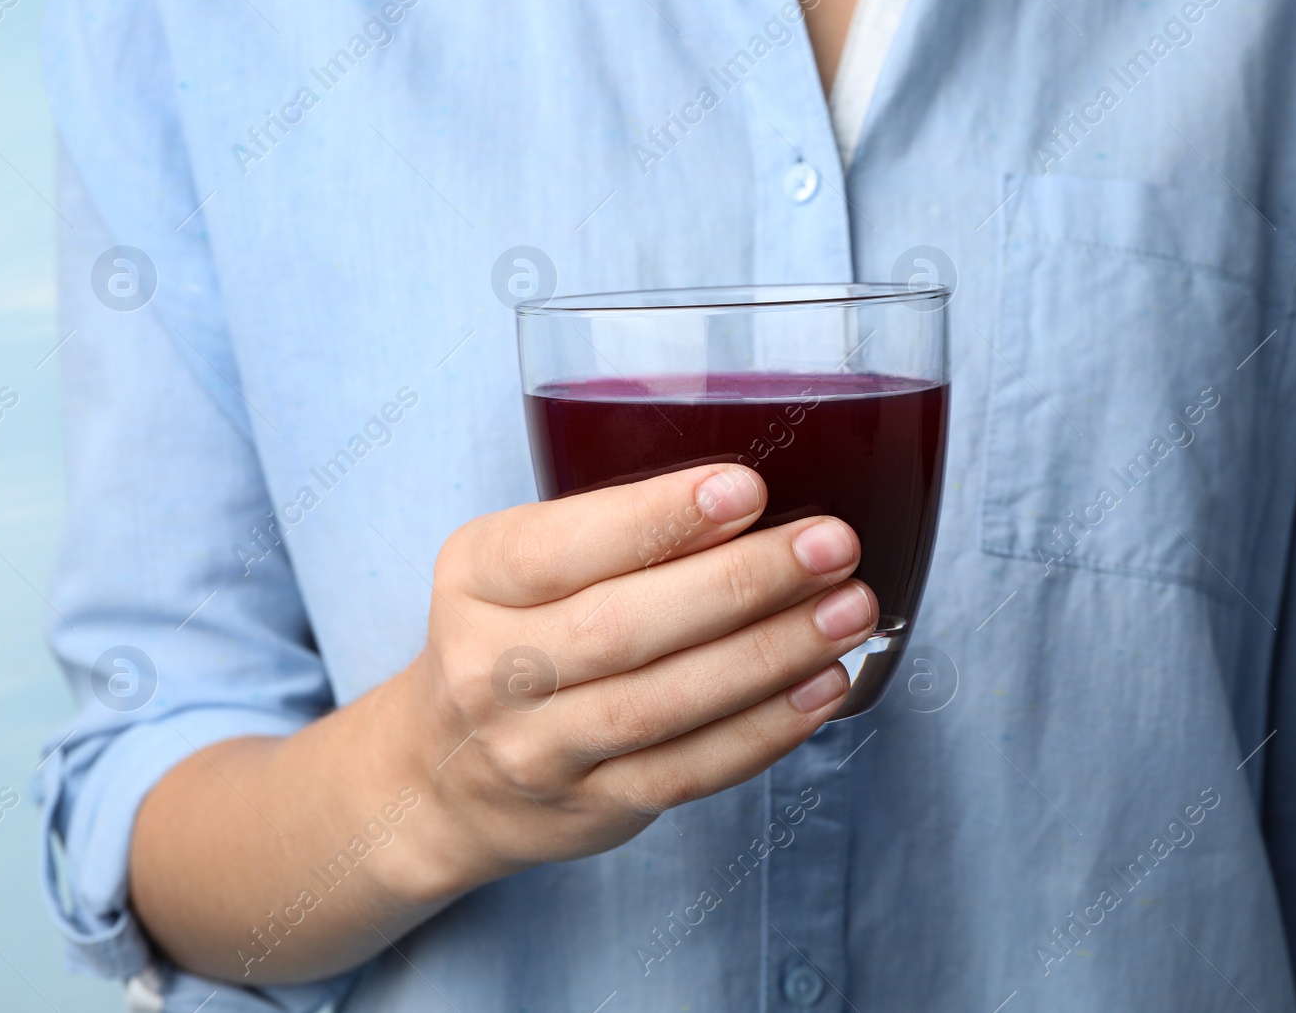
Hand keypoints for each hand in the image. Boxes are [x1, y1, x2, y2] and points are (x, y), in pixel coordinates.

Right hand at [407, 463, 874, 894]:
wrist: (447, 774)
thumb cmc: (514, 635)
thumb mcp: (519, 565)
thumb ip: (609, 532)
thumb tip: (754, 498)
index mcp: (476, 579)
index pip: (559, 547)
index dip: (657, 520)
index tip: (745, 488)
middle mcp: (493, 668)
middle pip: (622, 627)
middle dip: (740, 582)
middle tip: (830, 546)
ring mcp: (539, 749)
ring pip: (663, 704)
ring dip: (769, 655)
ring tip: (848, 611)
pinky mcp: (592, 808)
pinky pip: (688, 771)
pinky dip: (764, 729)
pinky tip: (824, 685)